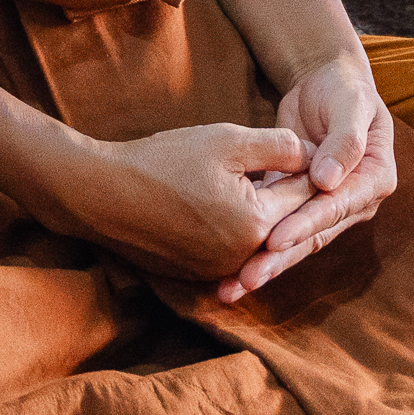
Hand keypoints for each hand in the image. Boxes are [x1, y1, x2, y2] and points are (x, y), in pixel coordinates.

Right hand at [47, 120, 309, 284]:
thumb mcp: (229, 140)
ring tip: (252, 174)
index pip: (305, 194)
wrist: (101, 194)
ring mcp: (218, 270)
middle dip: (288, 188)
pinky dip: (236, 224)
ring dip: (262, 207)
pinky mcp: (198, 273)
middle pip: (285, 218)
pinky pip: (233, 247)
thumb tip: (312, 155)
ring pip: (259, 233)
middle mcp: (243, 257)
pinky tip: (223, 197)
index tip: (307, 144)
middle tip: (284, 159)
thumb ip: (280, 147)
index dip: (308, 165)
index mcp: (257, 224)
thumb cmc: (164, 161)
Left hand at [234, 51, 400, 300]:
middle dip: (280, 259)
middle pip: (315, 234)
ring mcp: (326, 207)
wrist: (326, 81)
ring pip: (295, 241)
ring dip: (265, 265)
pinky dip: (254, 249)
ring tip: (234, 287)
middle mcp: (353, 201)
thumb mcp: (351, 103)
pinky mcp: (298, 205)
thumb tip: (328, 181)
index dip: (307, 223)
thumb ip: (345, 140)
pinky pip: (276, 229)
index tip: (276, 239)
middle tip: (248, 278)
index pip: (338, 206)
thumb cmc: (344, 88)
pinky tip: (230, 272)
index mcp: (375, 179)